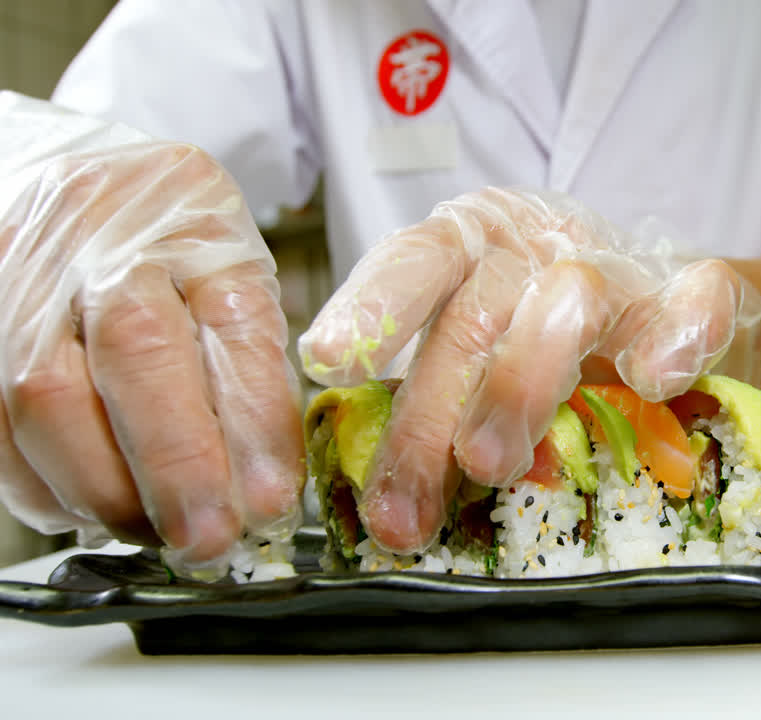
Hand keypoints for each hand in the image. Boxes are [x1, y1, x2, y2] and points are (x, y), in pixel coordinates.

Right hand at [0, 132, 302, 575]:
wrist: (63, 179)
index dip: (254, 423)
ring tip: (152, 531)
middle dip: (176, 467)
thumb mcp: (231, 273)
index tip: (271, 501)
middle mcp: (104, 234)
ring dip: (104, 489)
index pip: (236, 323)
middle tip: (209, 539)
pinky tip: (83, 508)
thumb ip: (247, 362)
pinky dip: (41, 484)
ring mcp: (23, 271)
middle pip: (137, 352)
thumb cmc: (162, 240)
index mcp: (195, 221)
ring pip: (45, 395)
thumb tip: (260, 484)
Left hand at [299, 188, 760, 551]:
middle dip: (428, 412)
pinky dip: (676, 334)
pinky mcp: (697, 292)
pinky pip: (698, 298)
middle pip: (474, 314)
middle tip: (401, 502)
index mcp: (475, 246)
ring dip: (521, 383)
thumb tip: (388, 499)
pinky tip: (655, 376)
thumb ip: (437, 400)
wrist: (673, 296)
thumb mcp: (480, 348)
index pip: (416, 260)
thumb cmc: (550, 328)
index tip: (327, 361)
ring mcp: (621, 269)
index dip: (371, 307)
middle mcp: (539, 246)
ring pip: (567, 303)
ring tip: (488, 462)